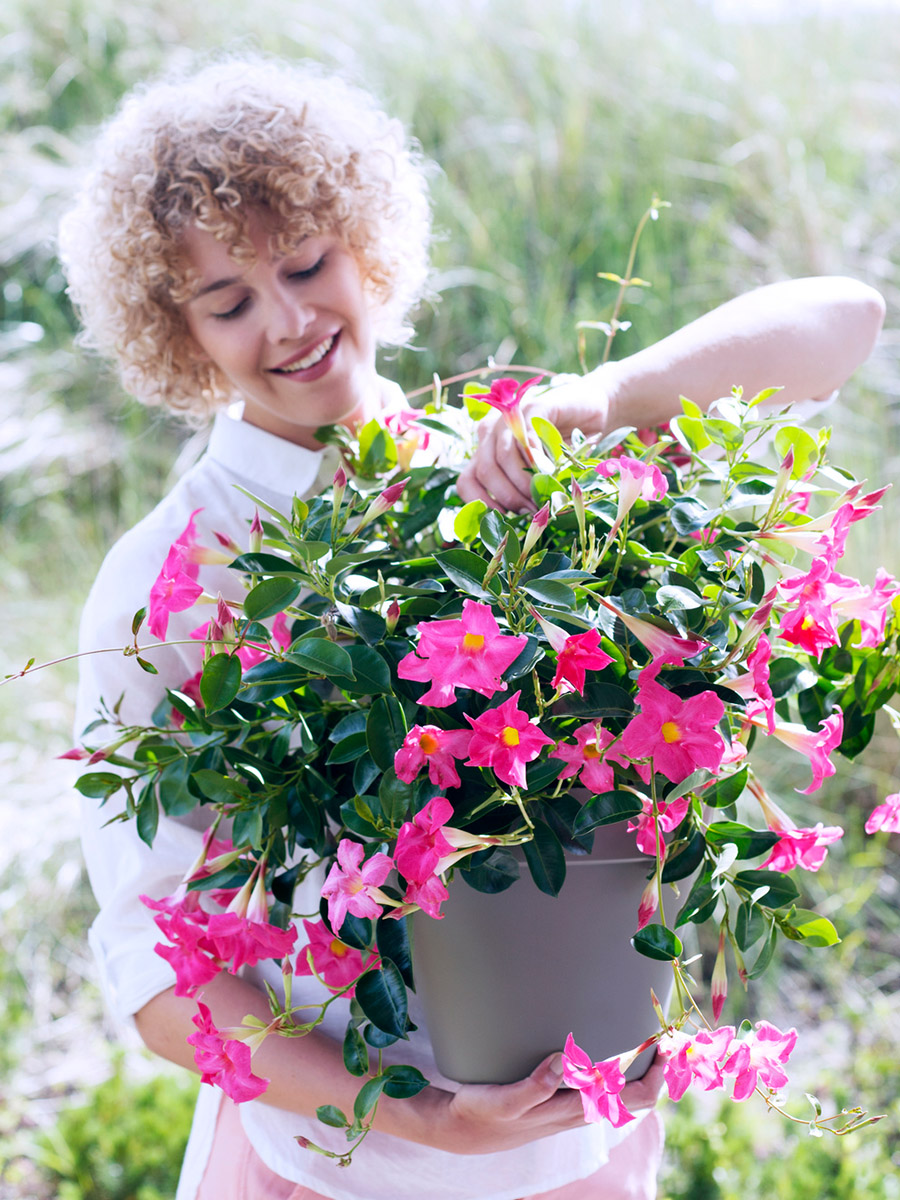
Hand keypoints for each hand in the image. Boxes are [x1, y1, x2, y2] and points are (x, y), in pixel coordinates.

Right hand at [403, 1049, 664, 1155]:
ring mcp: (569, 1105)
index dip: (655, 1075)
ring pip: (618, 1092)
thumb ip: (533, 1086)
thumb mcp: (502, 1102)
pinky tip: (607, 1045)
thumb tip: (563, 1059)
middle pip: (634, 1096)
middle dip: (655, 1067)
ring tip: (645, 1034)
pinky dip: (613, 1067)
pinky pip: (598, 1085)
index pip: (631, 1099)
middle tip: (666, 1033)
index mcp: (572, 1111)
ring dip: (637, 1066)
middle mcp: (578, 1110)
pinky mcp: (557, 1097)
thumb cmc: (481, 1115)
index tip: (665, 1044)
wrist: (460, 1132)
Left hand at [456, 373, 611, 513]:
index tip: (504, 519)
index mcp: (485, 453)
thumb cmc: (563, 453)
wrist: (591, 415)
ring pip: (502, 457)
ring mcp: (509, 418)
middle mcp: (490, 435)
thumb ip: (522, 493)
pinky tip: (550, 472)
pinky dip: (537, 460)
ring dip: (523, 483)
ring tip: (542, 495)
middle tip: (531, 510)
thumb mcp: (538, 477)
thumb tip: (518, 519)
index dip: (481, 504)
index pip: (467, 481)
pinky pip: (526, 438)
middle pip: (484, 471)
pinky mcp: (532, 407)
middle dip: (508, 497)